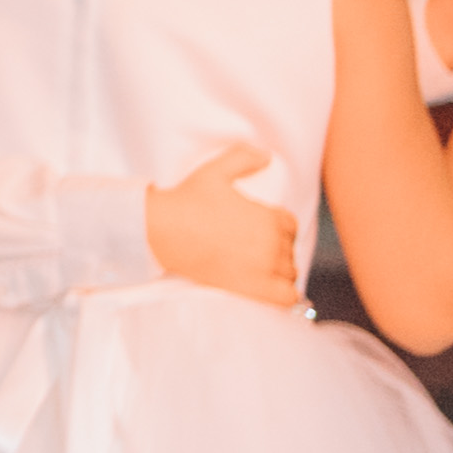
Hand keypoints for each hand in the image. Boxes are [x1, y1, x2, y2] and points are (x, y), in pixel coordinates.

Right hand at [144, 143, 299, 302]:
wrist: (162, 231)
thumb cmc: (187, 201)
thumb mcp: (214, 172)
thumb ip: (243, 158)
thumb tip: (266, 155)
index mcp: (268, 217)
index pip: (290, 225)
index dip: (276, 226)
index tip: (257, 229)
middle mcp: (271, 244)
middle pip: (290, 250)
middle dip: (276, 248)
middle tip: (251, 247)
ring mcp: (263, 269)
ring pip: (290, 272)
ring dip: (278, 270)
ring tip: (257, 266)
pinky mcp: (251, 289)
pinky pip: (286, 297)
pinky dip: (284, 294)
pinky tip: (269, 287)